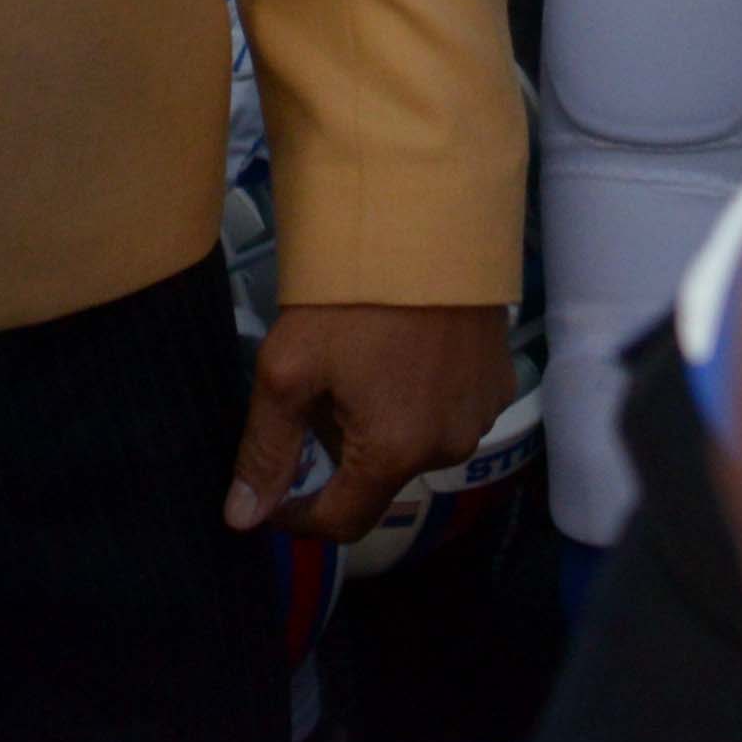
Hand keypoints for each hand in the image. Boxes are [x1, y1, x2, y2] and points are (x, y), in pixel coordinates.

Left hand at [227, 301, 517, 543]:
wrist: (427, 218)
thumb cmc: (349, 295)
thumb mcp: (289, 367)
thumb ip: (266, 450)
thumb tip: (242, 521)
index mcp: (394, 454)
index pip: (342, 522)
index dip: (299, 515)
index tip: (275, 487)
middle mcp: (448, 448)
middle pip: (378, 476)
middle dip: (340, 446)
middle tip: (318, 385)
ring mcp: (481, 413)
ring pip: (414, 442)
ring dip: (382, 421)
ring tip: (363, 357)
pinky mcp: (500, 379)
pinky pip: (449, 410)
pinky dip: (421, 395)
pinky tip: (405, 346)